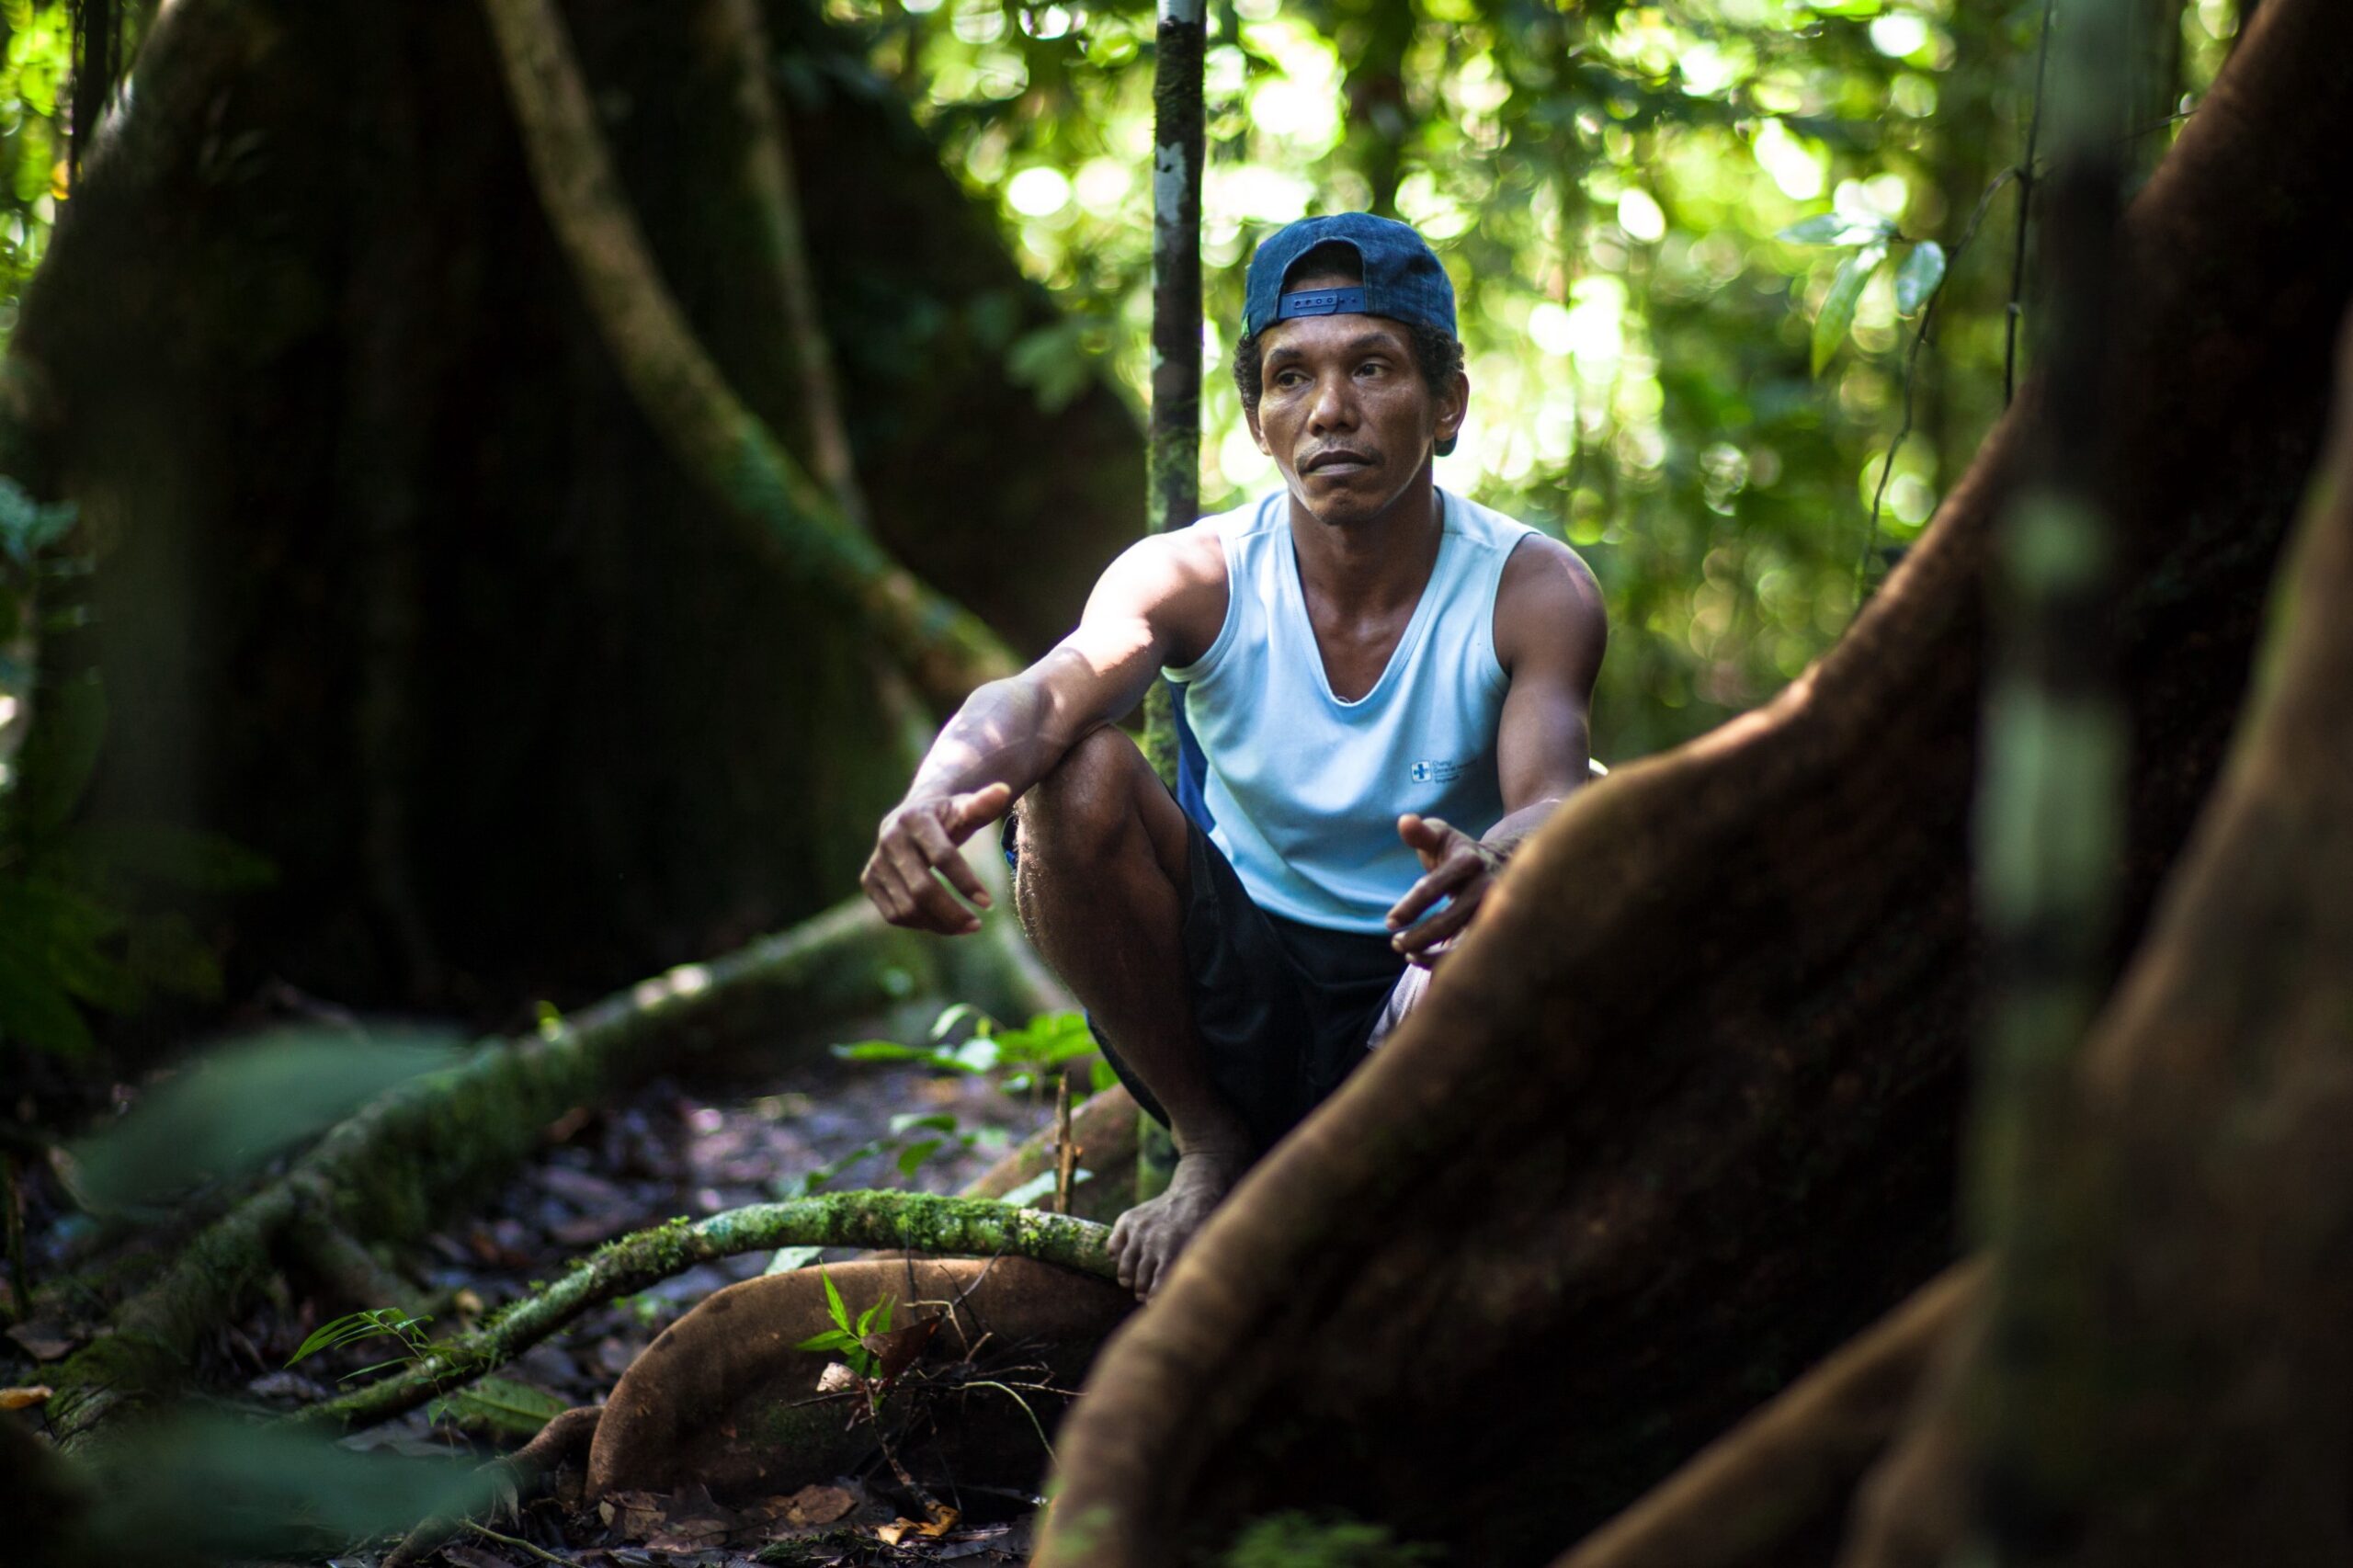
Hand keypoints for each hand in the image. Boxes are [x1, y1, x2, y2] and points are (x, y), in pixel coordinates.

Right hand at [862, 782, 1013, 933]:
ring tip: (965, 926)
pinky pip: (894, 914)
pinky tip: (941, 922)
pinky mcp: (869, 880)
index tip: (989, 904)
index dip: (966, 882)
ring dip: (939, 924)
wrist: (912, 817)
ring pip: (907, 908)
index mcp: (915, 819)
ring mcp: (876, 861)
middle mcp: (889, 839)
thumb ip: (983, 804)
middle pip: (922, 889)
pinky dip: (920, 924)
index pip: (943, 856)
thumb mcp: (965, 807)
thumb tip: (1003, 790)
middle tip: (977, 925)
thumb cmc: (947, 816)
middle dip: (952, 912)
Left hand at [1385, 813, 1505, 968]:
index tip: (1389, 922)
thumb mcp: (1441, 836)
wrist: (1506, 865)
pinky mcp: (1501, 933)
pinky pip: (1473, 956)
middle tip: (1395, 942)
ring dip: (1432, 956)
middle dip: (1418, 936)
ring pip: (1464, 946)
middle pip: (1448, 921)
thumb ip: (1420, 833)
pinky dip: (1447, 963)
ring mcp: (1498, 913)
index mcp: (1469, 861)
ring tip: (1407, 953)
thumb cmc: (1460, 852)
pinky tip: (1423, 959)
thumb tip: (1404, 821)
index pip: (1432, 887)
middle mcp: (1488, 889)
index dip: (1409, 907)